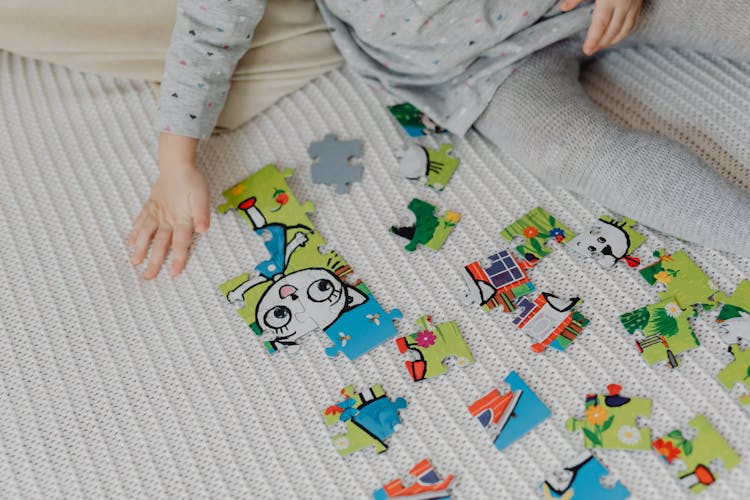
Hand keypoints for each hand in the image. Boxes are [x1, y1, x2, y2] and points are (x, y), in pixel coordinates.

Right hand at [129, 134, 208, 278]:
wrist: (177, 163)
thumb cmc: (193, 180)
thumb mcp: (203, 196)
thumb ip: (202, 214)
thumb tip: (203, 230)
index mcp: (181, 219)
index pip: (180, 243)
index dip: (177, 258)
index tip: (173, 273)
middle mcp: (167, 218)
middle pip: (160, 243)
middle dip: (154, 261)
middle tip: (148, 277)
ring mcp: (157, 212)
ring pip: (146, 234)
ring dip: (140, 248)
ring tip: (134, 261)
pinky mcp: (151, 205)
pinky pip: (141, 220)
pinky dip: (135, 231)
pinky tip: (129, 241)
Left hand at [560, 0, 642, 54]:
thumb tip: (563, 8)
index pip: (600, 24)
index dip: (593, 39)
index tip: (586, 50)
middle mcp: (623, 3)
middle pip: (612, 30)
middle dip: (601, 43)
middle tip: (590, 50)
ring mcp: (633, 4)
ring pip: (624, 29)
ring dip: (612, 40)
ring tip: (600, 46)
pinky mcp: (638, 3)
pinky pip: (632, 23)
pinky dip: (624, 33)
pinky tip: (615, 37)